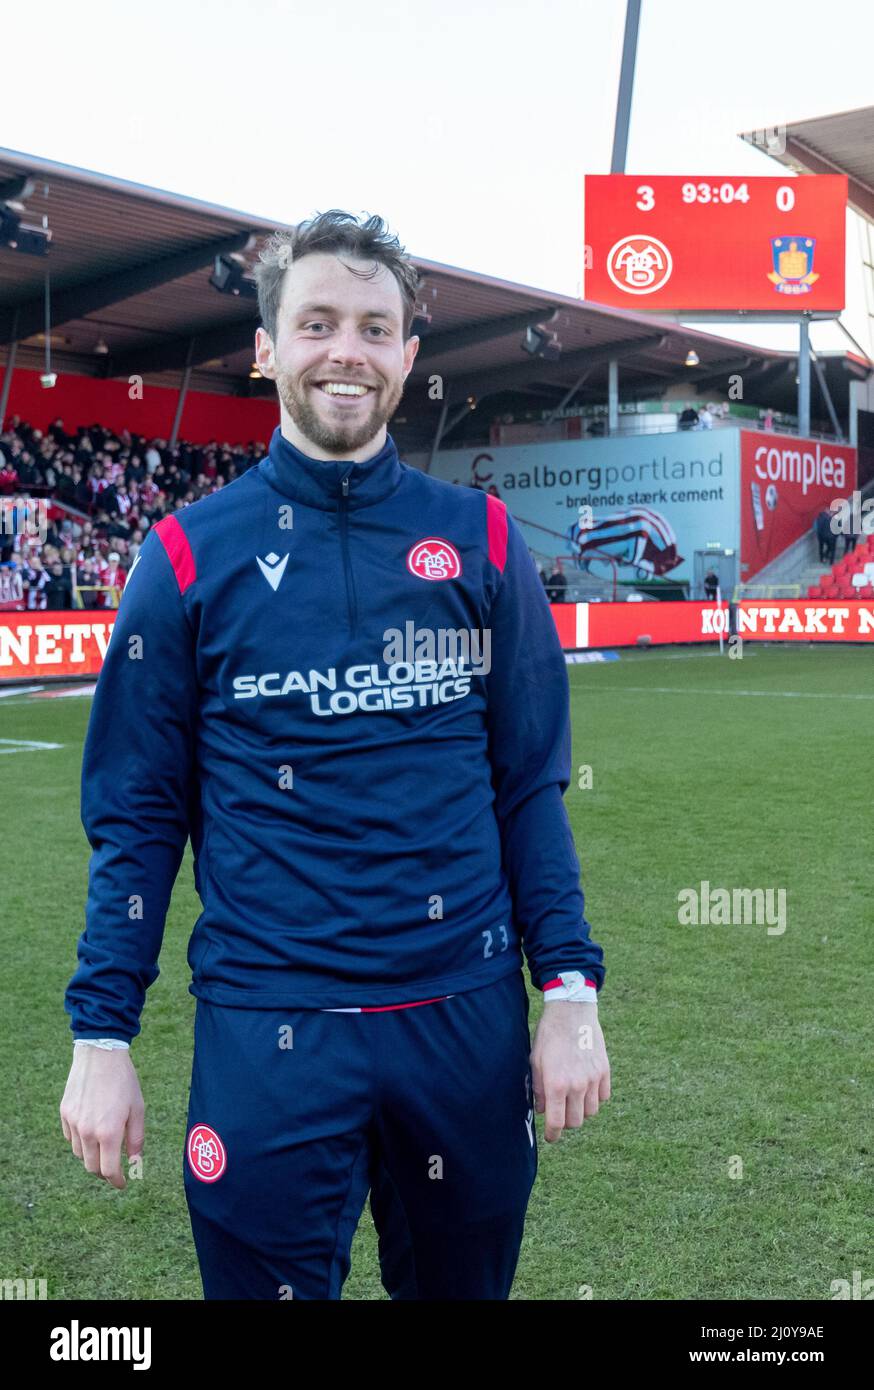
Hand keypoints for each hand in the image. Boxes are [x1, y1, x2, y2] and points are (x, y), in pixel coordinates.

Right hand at [60, 1047, 143, 1189]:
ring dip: (92, 1157)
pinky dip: (80, 1142)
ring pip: (79, 1154)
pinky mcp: (64, 1113)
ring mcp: (73, 1123)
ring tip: (104, 1146)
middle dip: (104, 1172)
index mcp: (108, 1132)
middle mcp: (87, 1131)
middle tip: (114, 1168)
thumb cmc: (124, 1081)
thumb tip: (135, 1163)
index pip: (108, 1171)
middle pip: (92, 1167)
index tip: (122, 1184)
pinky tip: (91, 1132)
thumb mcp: (138, 1110)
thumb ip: (136, 1140)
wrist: (101, 1054)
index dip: (116, 1181)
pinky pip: (70, 1138)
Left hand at [530, 1002, 609, 1142]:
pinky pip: (604, 1097)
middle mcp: (577, 1085)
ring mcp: (594, 1079)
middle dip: (566, 1121)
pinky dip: (595, 1098)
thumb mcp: (535, 1061)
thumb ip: (539, 1089)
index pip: (556, 1122)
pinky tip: (586, 1087)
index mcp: (556, 1084)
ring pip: (591, 1112)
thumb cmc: (549, 1035)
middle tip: (560, 1112)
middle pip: (576, 1122)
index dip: (553, 1135)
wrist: (572, 1011)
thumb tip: (541, 1110)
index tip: (551, 1137)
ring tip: (573, 1097)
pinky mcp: (605, 1071)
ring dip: (581, 1110)